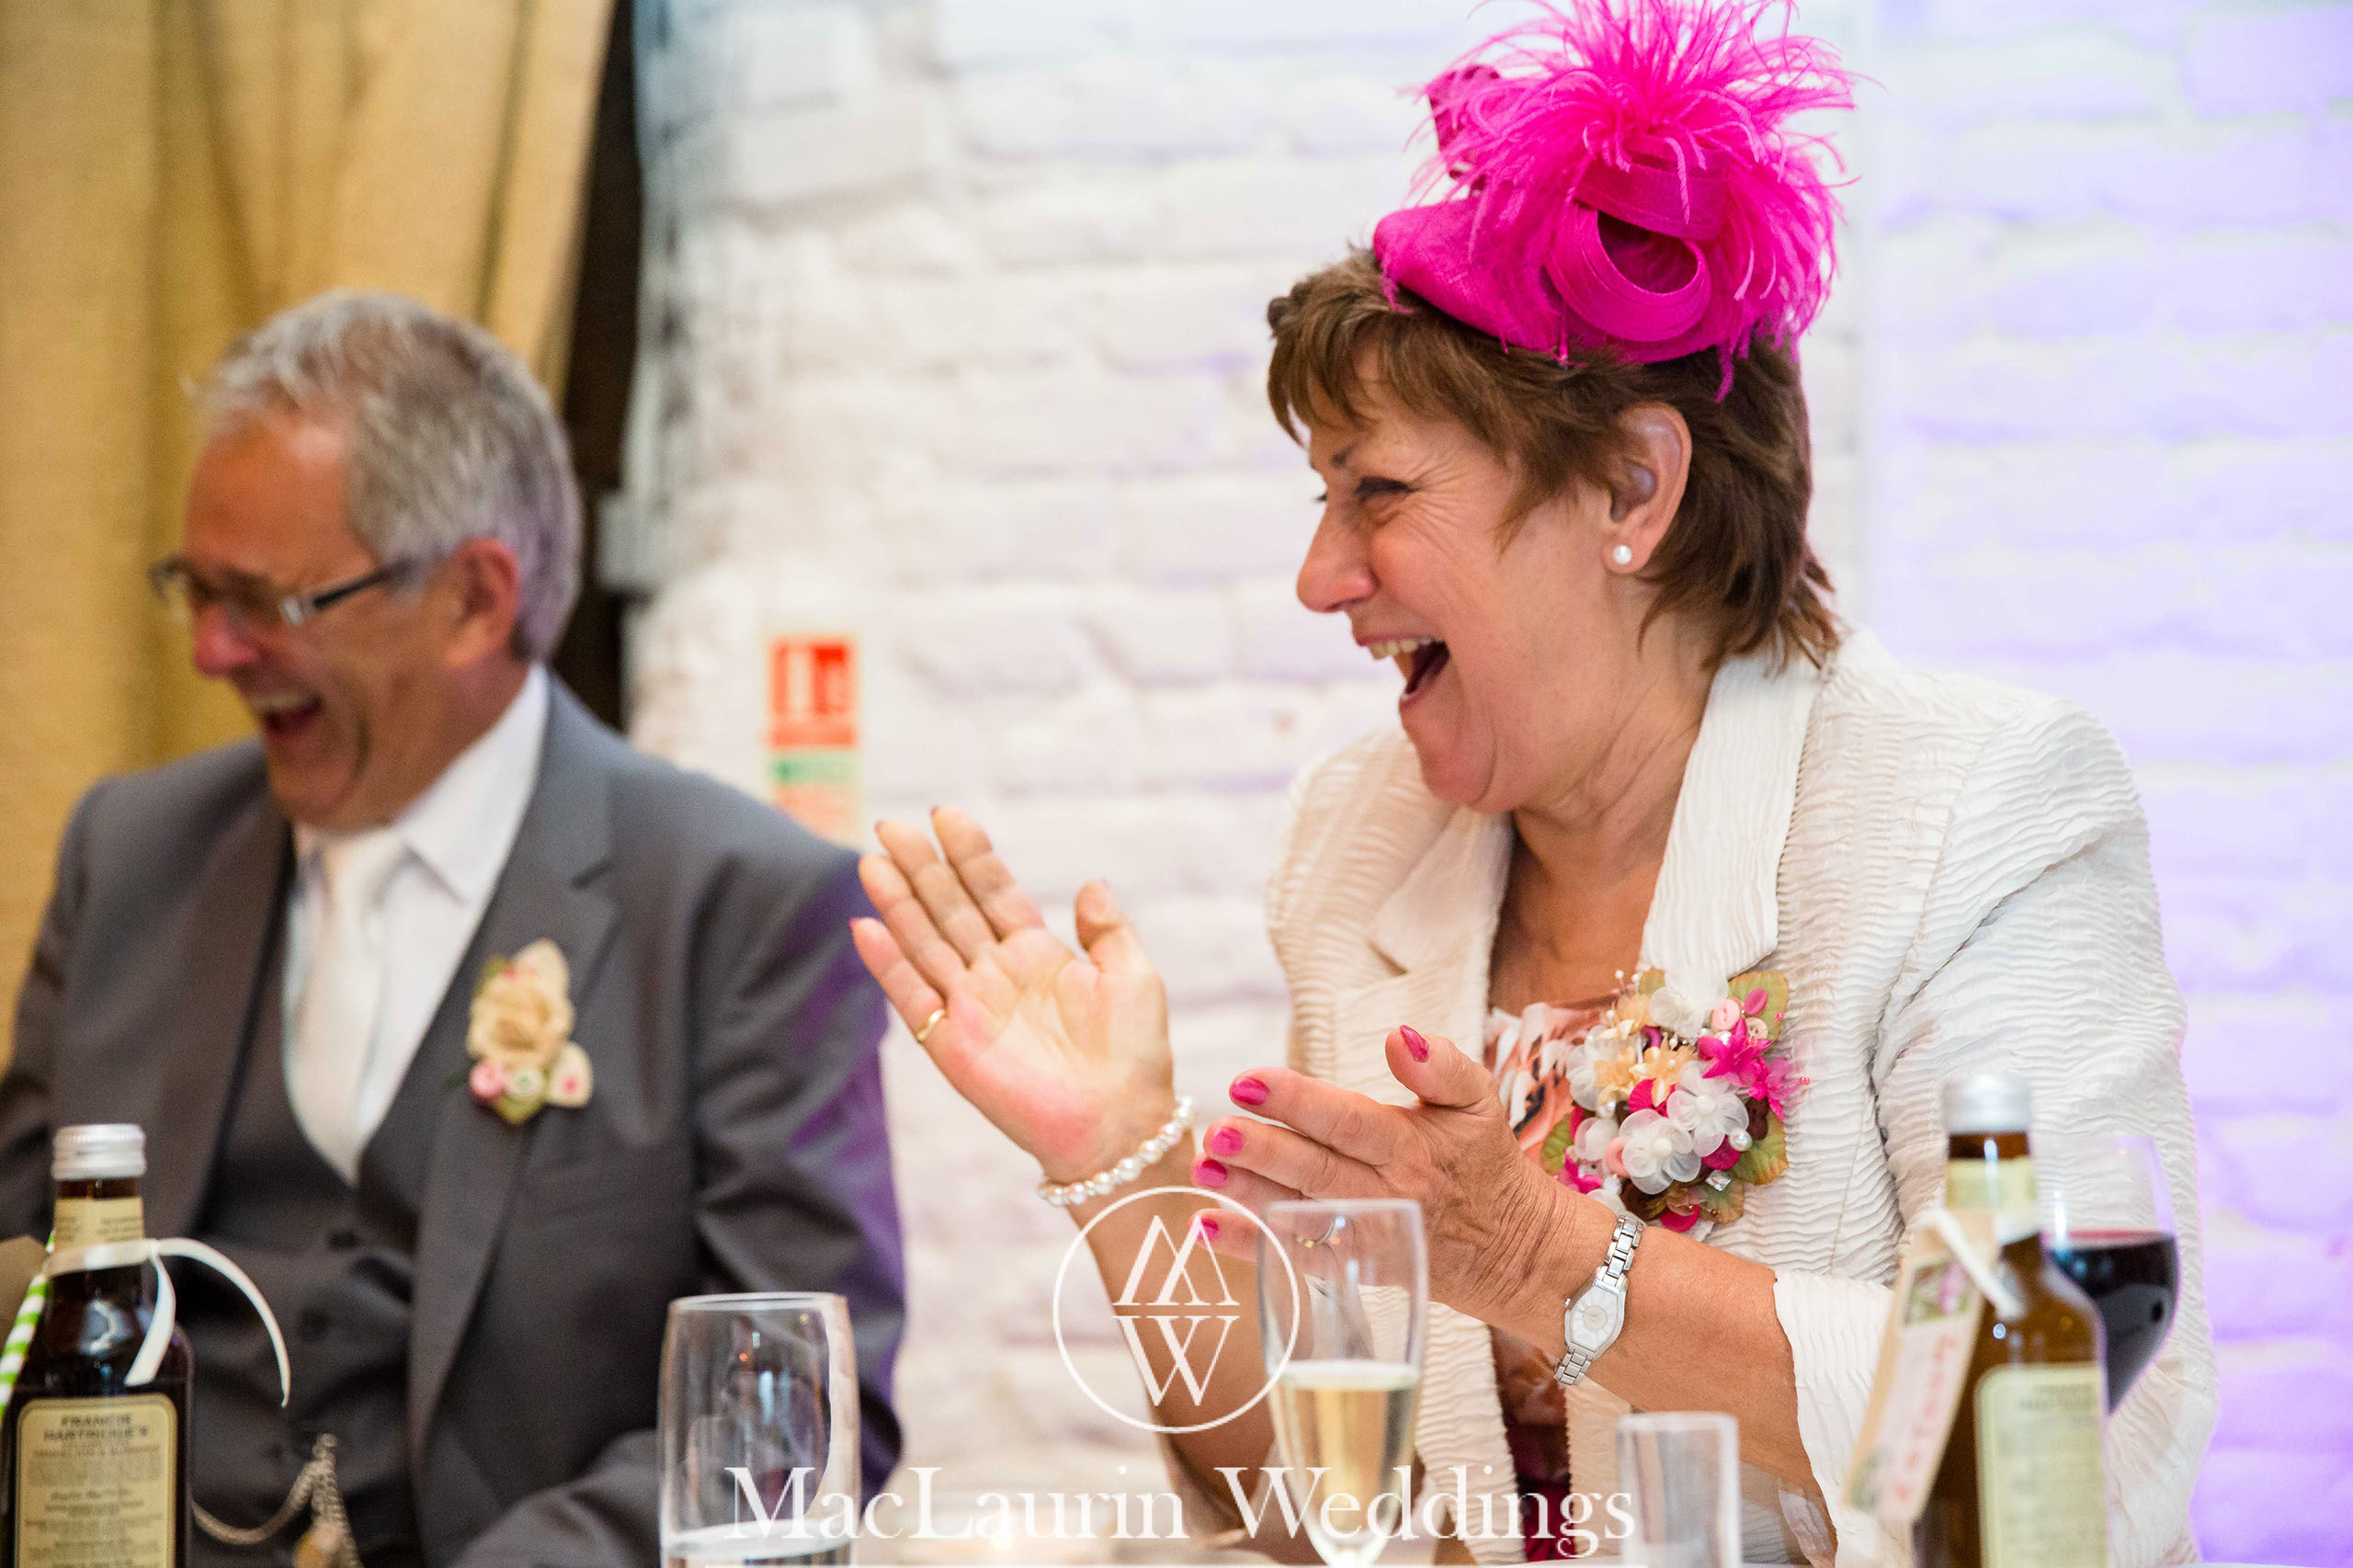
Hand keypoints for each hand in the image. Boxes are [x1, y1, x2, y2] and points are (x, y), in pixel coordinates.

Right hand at [849, 808, 1172, 1183]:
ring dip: (897, 904)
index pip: (994, 893)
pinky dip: (888, 964)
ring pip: (924, 943)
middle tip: (893, 825)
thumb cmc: (1135, 1056)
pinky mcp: (952, 1045)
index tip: (947, 815)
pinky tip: (866, 926)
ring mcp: (971, 1008)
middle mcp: (998, 976)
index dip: (971, 855)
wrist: (1119, 1124)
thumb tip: (1089, 883)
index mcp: (1039, 956)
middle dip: (923, 867)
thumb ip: (1108, 929)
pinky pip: (912, 998)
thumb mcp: (1133, 976)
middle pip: (950, 910)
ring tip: (873, 861)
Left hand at [1195, 1024, 1600, 1327]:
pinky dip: (1254, 1248)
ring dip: (1246, 1197)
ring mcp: (1367, 1237)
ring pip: (1301, 1216)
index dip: (1298, 1102)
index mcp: (1413, 1147)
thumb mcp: (1479, 1101)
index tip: (1247, 1082)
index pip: (1348, 1121)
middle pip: (1316, 1171)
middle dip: (1261, 1152)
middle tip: (1214, 1133)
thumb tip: (1399, 1036)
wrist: (1515, 1250)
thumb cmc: (1484, 1162)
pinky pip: (1300, 1262)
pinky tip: (1209, 1228)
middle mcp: (1387, 1194)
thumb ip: (1441, 1066)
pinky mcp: (1356, 1269)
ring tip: (1201, 1173)